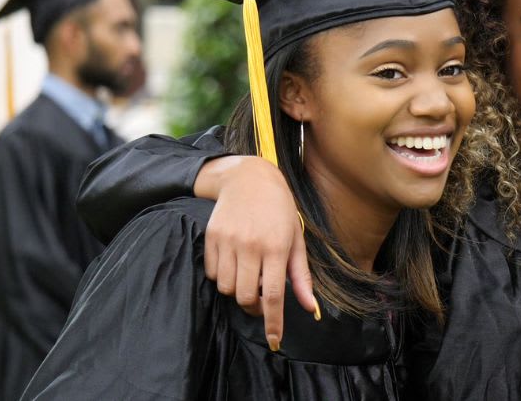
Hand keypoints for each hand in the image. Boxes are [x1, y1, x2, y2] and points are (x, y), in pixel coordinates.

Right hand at [196, 155, 317, 350]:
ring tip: (247, 276)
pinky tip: (233, 262)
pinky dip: (221, 276)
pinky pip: (211, 273)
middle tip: (261, 297)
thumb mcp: (296, 240)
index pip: (272, 295)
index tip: (274, 341)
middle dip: (253, 306)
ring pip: (225, 288)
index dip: (272, 322)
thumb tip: (310, 309)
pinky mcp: (211, 237)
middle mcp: (251, 246)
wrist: (250, 179)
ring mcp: (228, 241)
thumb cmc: (279, 211)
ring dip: (236, 291)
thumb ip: (301, 277)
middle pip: (245, 297)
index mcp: (277, 248)